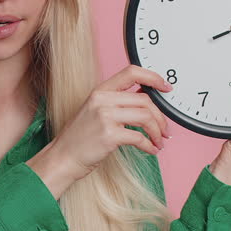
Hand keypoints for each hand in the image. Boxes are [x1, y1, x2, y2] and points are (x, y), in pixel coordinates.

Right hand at [29, 65, 173, 195]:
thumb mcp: (95, 111)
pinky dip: (150, 145)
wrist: (63, 157)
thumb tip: (146, 100)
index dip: (153, 77)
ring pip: (145, 117)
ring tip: (159, 141)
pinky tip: (151, 150)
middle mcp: (102, 100)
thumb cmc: (80, 137)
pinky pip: (139, 137)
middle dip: (161, 116)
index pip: (131, 72)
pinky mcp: (109, 135)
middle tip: (165, 129)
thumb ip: (117, 103)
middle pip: (145, 100)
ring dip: (158, 131)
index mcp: (100, 91)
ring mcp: (105, 117)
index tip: (166, 87)